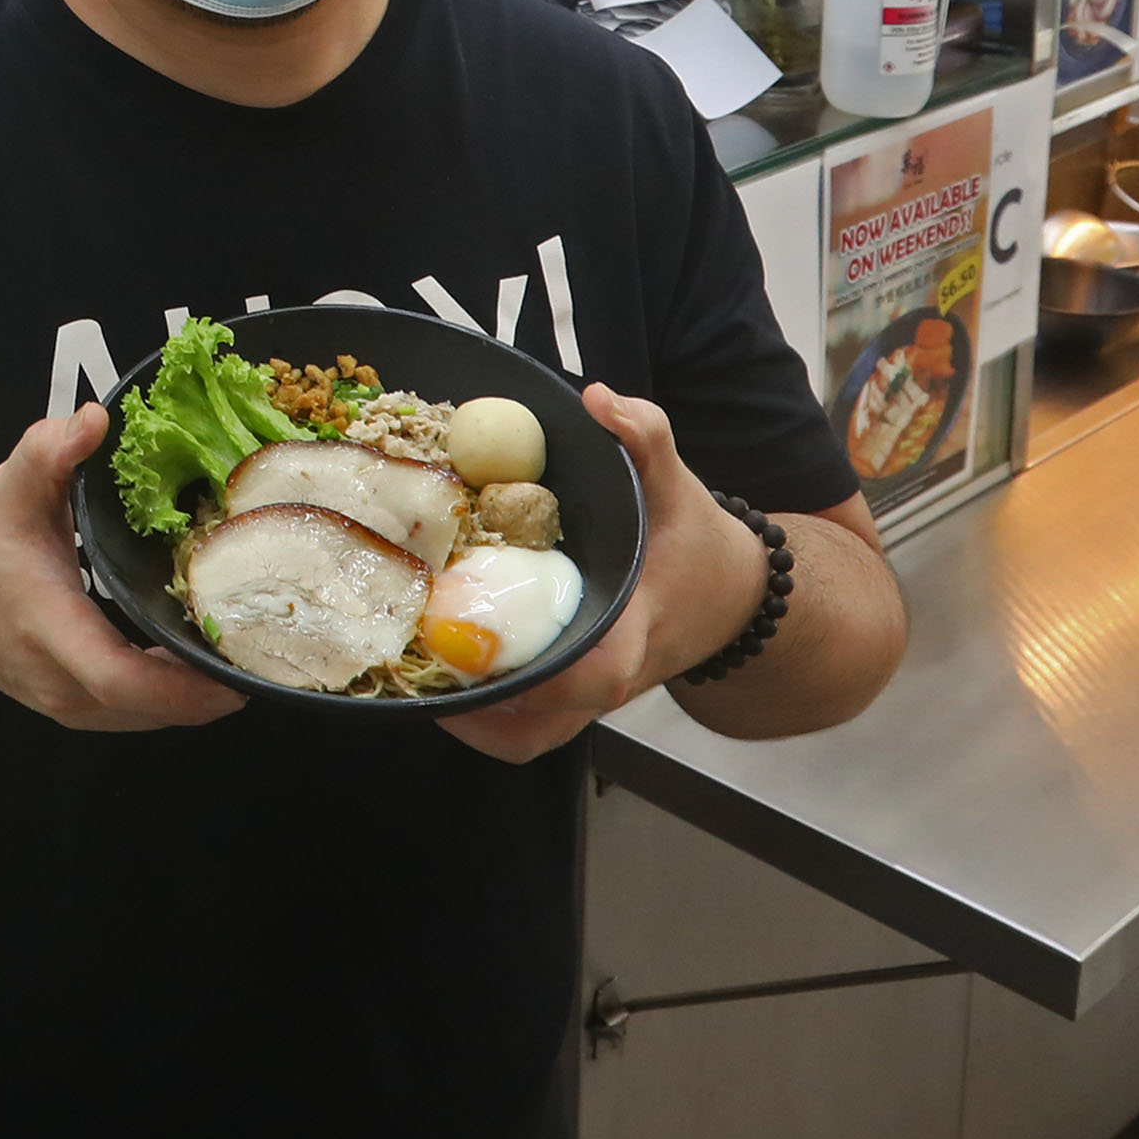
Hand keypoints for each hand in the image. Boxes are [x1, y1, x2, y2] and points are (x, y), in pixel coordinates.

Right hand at [0, 404, 242, 734]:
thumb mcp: (9, 489)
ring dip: (203, 693)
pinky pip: (144, 714)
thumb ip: (48, 451)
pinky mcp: (82, 712)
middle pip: (151, 707)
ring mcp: (71, 707)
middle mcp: (60, 682)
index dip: (182, 682)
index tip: (235, 665)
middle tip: (269, 643)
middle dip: (213, 685)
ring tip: (250, 649)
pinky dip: (182, 695)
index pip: (117, 677)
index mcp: (47, 628)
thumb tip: (96, 420)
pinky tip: (210, 658)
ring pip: (154, 719)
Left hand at [443, 383, 766, 765]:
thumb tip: (599, 400)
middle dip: (469, 710)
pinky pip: (517, 725)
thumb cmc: (699, 549)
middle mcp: (603, 685)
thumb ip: (646, 437)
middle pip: (530, 731)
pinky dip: (477, 710)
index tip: (476, 660)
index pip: (590, 678)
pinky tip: (435, 666)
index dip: (535, 681)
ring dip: (465, 716)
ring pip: (518, 738)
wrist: (731, 599)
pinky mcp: (570, 703)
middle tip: (408, 661)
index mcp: (630, 639)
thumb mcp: (677, 487)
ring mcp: (584, 702)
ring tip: (407, 669)